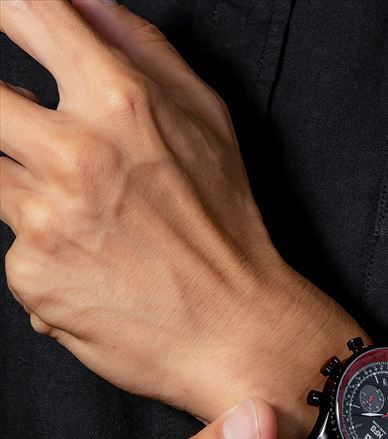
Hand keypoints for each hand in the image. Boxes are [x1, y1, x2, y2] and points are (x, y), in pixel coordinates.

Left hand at [0, 0, 349, 438]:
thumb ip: (139, 45)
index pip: (25, 13)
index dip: (7, 14)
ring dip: (29, 189)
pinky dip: (46, 253)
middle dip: (5, 113)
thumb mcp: (208, 120)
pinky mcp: (32, 275)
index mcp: (121, 104)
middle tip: (43, 141)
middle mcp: (75, 154)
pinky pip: (13, 244)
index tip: (6, 26)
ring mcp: (46, 217)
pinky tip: (94, 269)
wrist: (239, 332)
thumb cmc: (229, 229)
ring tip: (92, 221)